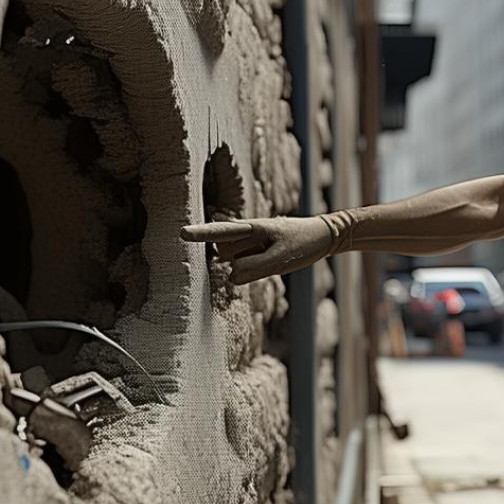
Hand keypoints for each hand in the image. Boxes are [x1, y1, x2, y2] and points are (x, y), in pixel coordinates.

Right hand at [180, 216, 332, 283]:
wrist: (322, 237)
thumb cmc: (304, 242)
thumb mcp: (283, 258)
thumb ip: (256, 268)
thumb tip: (230, 276)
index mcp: (253, 228)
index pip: (221, 231)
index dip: (201, 234)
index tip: (181, 234)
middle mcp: (245, 234)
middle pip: (226, 251)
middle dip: (233, 258)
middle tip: (268, 252)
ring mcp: (248, 244)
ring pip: (234, 261)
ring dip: (246, 266)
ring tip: (275, 254)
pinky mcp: (253, 254)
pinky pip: (243, 267)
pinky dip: (251, 269)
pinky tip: (271, 260)